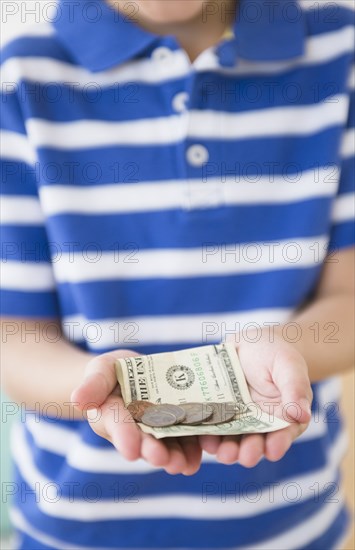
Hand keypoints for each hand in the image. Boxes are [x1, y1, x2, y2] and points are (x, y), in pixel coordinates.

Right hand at [71, 350, 201, 474]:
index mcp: (112, 416)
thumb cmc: (112, 372)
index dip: (124, 436)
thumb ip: (92, 384)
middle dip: (152, 451)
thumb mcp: (100, 370)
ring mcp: (157, 432)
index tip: (131, 448)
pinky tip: (198, 457)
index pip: (117, 425)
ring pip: (165, 447)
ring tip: (182, 464)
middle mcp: (134, 430)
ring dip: (174, 457)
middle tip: (161, 458)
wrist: (135, 373)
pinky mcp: (179, 427)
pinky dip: (191, 451)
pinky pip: (185, 441)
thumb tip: (77, 399)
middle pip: (144, 442)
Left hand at [199, 330, 312, 466]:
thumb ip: (295, 389)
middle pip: (256, 441)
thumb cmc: (275, 353)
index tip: (273, 451)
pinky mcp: (218, 412)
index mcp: (285, 416)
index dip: (279, 443)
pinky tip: (206, 440)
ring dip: (229, 449)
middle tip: (246, 458)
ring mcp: (238, 419)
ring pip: (234, 438)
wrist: (249, 343)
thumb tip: (302, 415)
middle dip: (251, 451)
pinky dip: (209, 435)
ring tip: (224, 454)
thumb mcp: (288, 365)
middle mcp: (261, 423)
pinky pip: (213, 426)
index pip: (283, 434)